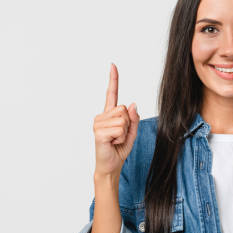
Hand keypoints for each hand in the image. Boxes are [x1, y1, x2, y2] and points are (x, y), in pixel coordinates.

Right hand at [93, 63, 139, 177]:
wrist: (110, 166)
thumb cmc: (118, 150)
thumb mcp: (131, 133)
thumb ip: (134, 119)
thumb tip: (132, 104)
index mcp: (109, 114)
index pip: (111, 93)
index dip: (113, 79)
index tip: (113, 65)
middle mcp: (102, 116)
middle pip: (124, 109)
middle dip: (128, 124)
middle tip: (119, 136)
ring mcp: (98, 123)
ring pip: (123, 120)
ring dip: (124, 133)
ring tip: (115, 141)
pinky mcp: (99, 132)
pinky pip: (120, 129)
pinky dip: (121, 138)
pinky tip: (112, 143)